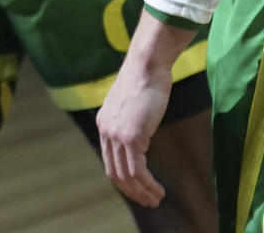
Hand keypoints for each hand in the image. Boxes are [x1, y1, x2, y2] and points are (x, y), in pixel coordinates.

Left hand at [97, 55, 172, 207]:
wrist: (148, 62)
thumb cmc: (147, 76)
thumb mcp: (133, 100)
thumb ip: (131, 116)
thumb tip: (140, 124)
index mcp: (105, 123)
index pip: (110, 160)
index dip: (123, 178)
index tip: (138, 188)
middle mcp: (107, 131)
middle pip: (115, 172)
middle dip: (132, 191)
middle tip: (148, 201)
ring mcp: (118, 135)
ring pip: (127, 176)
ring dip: (142, 192)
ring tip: (156, 199)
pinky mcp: (132, 136)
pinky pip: (137, 170)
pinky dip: (148, 184)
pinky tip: (158, 189)